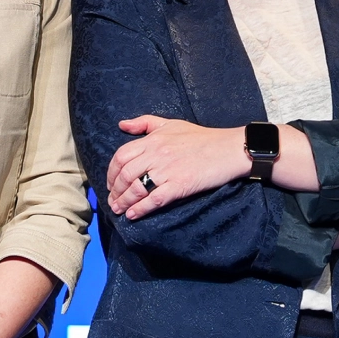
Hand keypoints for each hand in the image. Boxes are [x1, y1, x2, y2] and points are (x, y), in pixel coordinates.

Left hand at [106, 117, 247, 218]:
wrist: (228, 149)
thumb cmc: (201, 137)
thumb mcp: (170, 123)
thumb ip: (144, 123)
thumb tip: (122, 125)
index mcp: (153, 140)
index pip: (121, 156)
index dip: (111, 172)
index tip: (110, 183)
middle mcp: (157, 154)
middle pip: (125, 174)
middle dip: (115, 190)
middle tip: (112, 201)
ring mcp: (168, 170)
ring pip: (136, 188)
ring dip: (124, 202)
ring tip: (119, 210)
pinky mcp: (180, 185)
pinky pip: (154, 199)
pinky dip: (140, 209)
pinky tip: (133, 215)